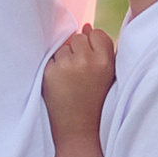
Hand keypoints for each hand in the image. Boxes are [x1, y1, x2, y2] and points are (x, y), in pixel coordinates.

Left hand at [43, 27, 116, 146]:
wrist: (79, 131)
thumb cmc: (96, 102)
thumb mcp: (108, 75)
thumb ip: (102, 50)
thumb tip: (86, 26)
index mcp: (105, 61)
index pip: (96, 33)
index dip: (92, 45)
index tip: (92, 61)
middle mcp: (87, 61)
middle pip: (78, 38)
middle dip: (77, 51)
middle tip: (81, 74)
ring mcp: (66, 66)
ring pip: (63, 48)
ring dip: (64, 59)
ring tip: (71, 81)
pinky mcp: (49, 73)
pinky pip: (50, 59)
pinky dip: (53, 68)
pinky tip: (61, 84)